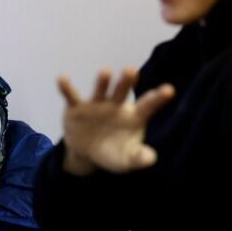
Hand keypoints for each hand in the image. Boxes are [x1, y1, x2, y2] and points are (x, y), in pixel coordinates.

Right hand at [58, 68, 174, 174]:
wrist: (87, 153)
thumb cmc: (113, 152)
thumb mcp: (126, 160)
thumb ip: (138, 158)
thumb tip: (151, 158)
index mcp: (133, 116)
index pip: (148, 105)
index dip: (158, 98)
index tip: (169, 90)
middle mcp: (116, 105)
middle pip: (123, 91)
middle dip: (126, 81)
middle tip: (131, 70)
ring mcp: (96, 104)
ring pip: (100, 90)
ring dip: (102, 81)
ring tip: (105, 72)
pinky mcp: (76, 108)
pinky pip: (71, 96)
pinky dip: (66, 87)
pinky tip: (62, 78)